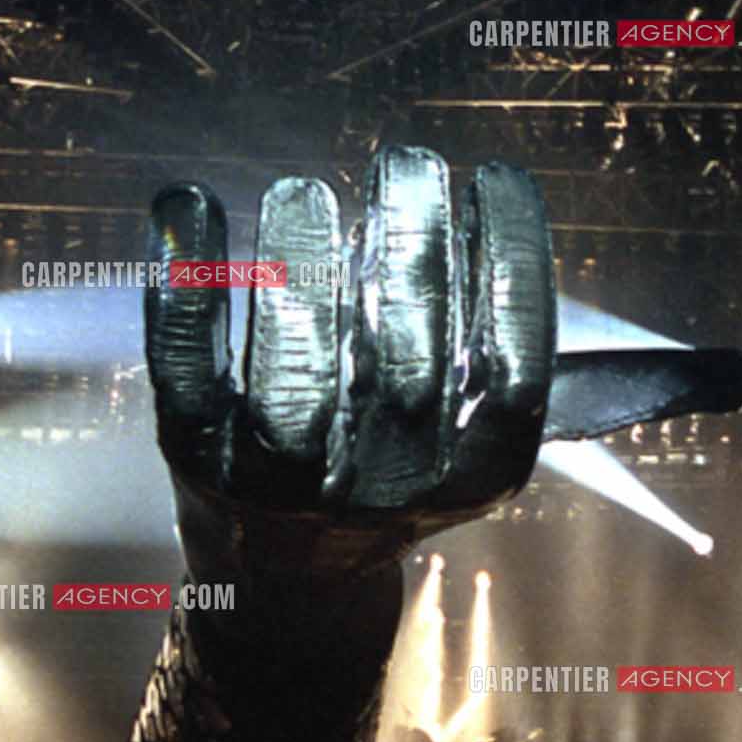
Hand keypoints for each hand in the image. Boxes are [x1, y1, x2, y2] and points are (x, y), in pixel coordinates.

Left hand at [146, 146, 557, 557]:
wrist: (285, 579)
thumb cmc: (384, 468)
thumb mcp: (464, 438)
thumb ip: (502, 363)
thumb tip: (557, 272)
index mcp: (469, 480)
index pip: (514, 375)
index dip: (514, 269)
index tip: (497, 179)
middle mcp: (379, 492)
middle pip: (405, 371)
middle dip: (411, 253)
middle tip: (406, 161)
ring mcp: (280, 483)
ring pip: (293, 381)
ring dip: (301, 270)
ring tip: (305, 191)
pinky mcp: (196, 454)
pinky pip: (185, 365)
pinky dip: (184, 283)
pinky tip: (188, 203)